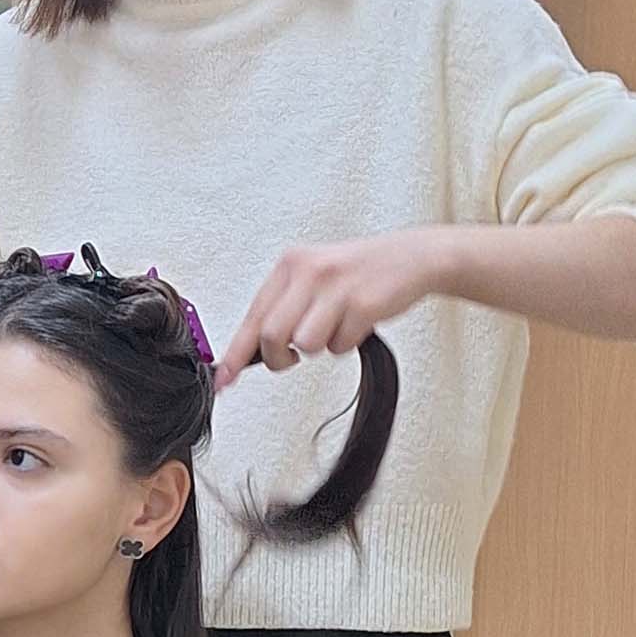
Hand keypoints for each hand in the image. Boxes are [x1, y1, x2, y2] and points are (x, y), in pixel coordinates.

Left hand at [214, 228, 452, 386]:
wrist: (411, 258)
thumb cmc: (358, 273)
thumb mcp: (314, 277)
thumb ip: (283, 308)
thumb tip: (251, 350)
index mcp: (292, 264)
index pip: (253, 316)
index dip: (236, 353)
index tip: (224, 378)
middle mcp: (310, 271)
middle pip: (273, 336)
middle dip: (279, 359)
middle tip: (290, 359)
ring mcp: (336, 287)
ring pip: (306, 345)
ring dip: (320, 346)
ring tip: (335, 326)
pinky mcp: (362, 304)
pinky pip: (340, 346)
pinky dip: (347, 343)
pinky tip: (356, 322)